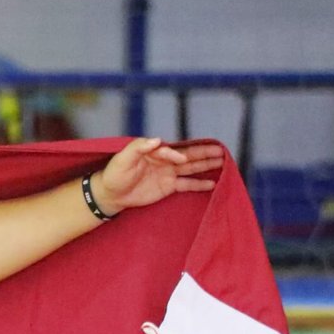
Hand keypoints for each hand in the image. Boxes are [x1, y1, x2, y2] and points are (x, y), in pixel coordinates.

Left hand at [94, 137, 223, 213]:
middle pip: (188, 155)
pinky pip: (187, 184)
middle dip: (204, 153)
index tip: (180, 159)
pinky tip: (213, 183)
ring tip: (223, 162)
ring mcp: (168, 173)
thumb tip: (158, 139)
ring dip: (206, 165)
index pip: (170, 150)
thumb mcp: (123, 158)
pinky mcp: (168, 187)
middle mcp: (164, 160)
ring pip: (191, 168)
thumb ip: (139, 147)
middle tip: (221, 150)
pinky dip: (199, 184)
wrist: (110, 194)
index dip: (176, 154)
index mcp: (154, 151)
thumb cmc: (115, 173)